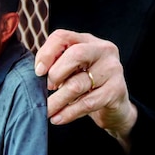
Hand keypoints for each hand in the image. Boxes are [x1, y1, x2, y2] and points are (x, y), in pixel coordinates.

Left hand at [34, 29, 136, 150]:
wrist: (116, 108)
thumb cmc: (88, 85)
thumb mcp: (73, 70)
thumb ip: (58, 64)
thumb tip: (39, 71)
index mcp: (88, 41)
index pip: (62, 36)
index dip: (46, 53)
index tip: (38, 71)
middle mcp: (104, 50)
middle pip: (75, 54)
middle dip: (56, 73)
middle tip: (48, 88)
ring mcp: (113, 70)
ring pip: (78, 84)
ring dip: (57, 100)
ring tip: (47, 110)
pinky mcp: (117, 91)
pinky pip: (87, 103)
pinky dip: (69, 113)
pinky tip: (57, 118)